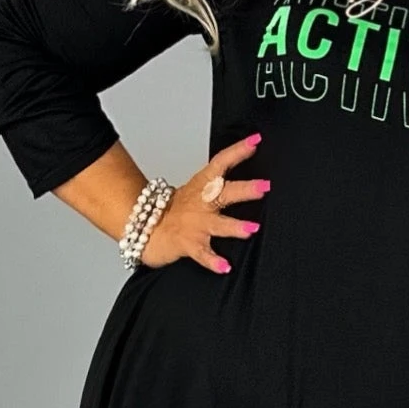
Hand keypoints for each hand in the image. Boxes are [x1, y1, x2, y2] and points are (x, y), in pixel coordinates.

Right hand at [138, 134, 267, 271]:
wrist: (144, 227)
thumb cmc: (175, 210)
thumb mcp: (196, 190)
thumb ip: (218, 183)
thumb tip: (248, 176)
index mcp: (202, 186)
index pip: (220, 163)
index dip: (237, 151)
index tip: (256, 141)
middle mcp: (200, 203)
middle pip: (222, 192)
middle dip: (244, 189)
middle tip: (264, 186)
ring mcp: (195, 224)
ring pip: (217, 224)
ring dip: (234, 227)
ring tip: (252, 229)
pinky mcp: (189, 244)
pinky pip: (202, 254)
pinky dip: (213, 261)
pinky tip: (225, 267)